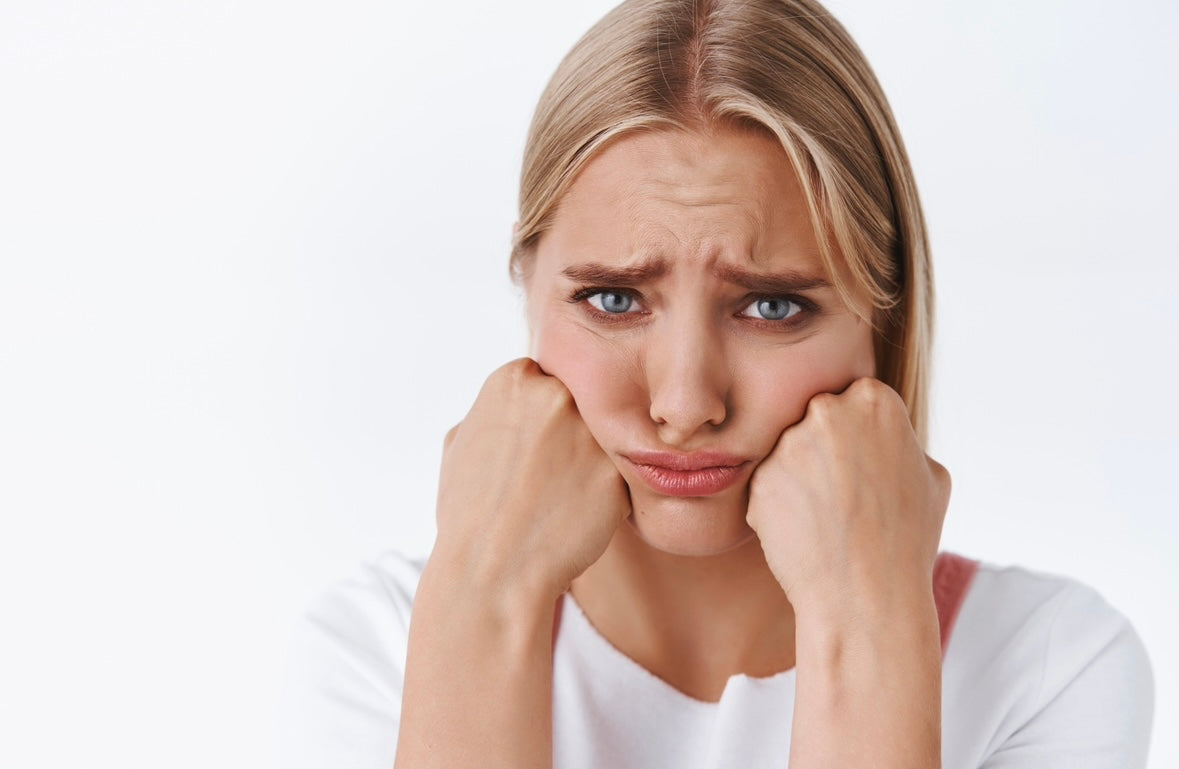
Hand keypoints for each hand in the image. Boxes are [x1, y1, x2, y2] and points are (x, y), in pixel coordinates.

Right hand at [433, 358, 631, 599]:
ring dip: (590, 462)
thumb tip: (516, 402)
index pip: (544, 378)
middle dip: (570, 432)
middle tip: (551, 474)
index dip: (540, 416)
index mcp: (512, 380)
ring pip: (601, 439)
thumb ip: (493, 411)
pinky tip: (577, 518)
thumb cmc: (468, 514)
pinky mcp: (617, 472)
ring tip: (561, 499)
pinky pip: (618, 477)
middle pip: (579, 402)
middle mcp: (554, 395)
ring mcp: (589, 432)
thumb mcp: (459, 443)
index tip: (533, 446)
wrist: (490, 573)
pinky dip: (605, 496)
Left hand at [745, 378, 949, 616]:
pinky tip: (806, 533)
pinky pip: (769, 485)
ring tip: (828, 520)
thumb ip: (901, 440)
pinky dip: (782, 506)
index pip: (852, 401)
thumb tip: (886, 434)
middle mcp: (826, 411)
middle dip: (824, 450)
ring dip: (800, 478)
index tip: (863, 467)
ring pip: (789, 453)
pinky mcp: (760, 478)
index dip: (857, 437)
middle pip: (815, 420)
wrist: (867, 598)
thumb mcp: (932, 476)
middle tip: (842, 496)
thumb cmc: (908, 541)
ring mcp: (788, 444)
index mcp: (874, 399)